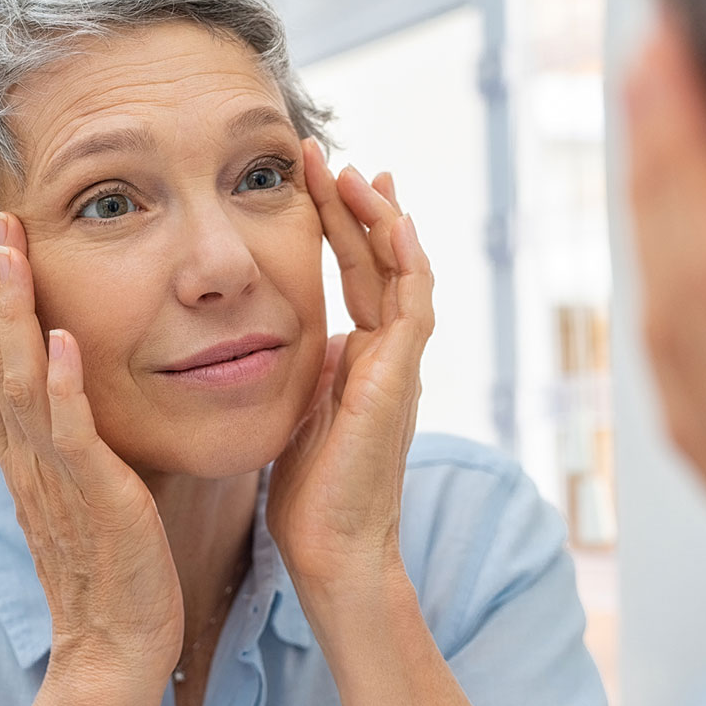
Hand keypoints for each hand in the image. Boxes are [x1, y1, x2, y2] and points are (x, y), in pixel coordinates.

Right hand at [0, 212, 183, 686]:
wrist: (117, 643)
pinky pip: (72, 434)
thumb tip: (62, 386)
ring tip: (6, 251)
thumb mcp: (73, 488)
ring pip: (18, 381)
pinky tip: (59, 340)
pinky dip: (61, 386)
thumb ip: (61, 437)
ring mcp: (54, 475)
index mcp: (19, 453)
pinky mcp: (95, 496)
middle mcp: (24, 457)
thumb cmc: (106, 563)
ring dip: (10, 313)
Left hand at [267, 140, 435, 603]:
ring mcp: (398, 366)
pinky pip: (412, 309)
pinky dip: (407, 263)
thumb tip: (294, 338)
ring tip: (355, 172)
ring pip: (402, 274)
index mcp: (361, 359)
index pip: (356, 274)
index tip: (315, 179)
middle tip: (327, 155)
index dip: (338, 225)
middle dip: (354, 206)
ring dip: (379, 220)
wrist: (331, 549)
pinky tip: (393, 222)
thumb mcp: (299, 412)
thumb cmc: (309, 494)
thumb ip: (305, 370)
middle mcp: (386, 355)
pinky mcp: (399, 382)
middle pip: (378, 261)